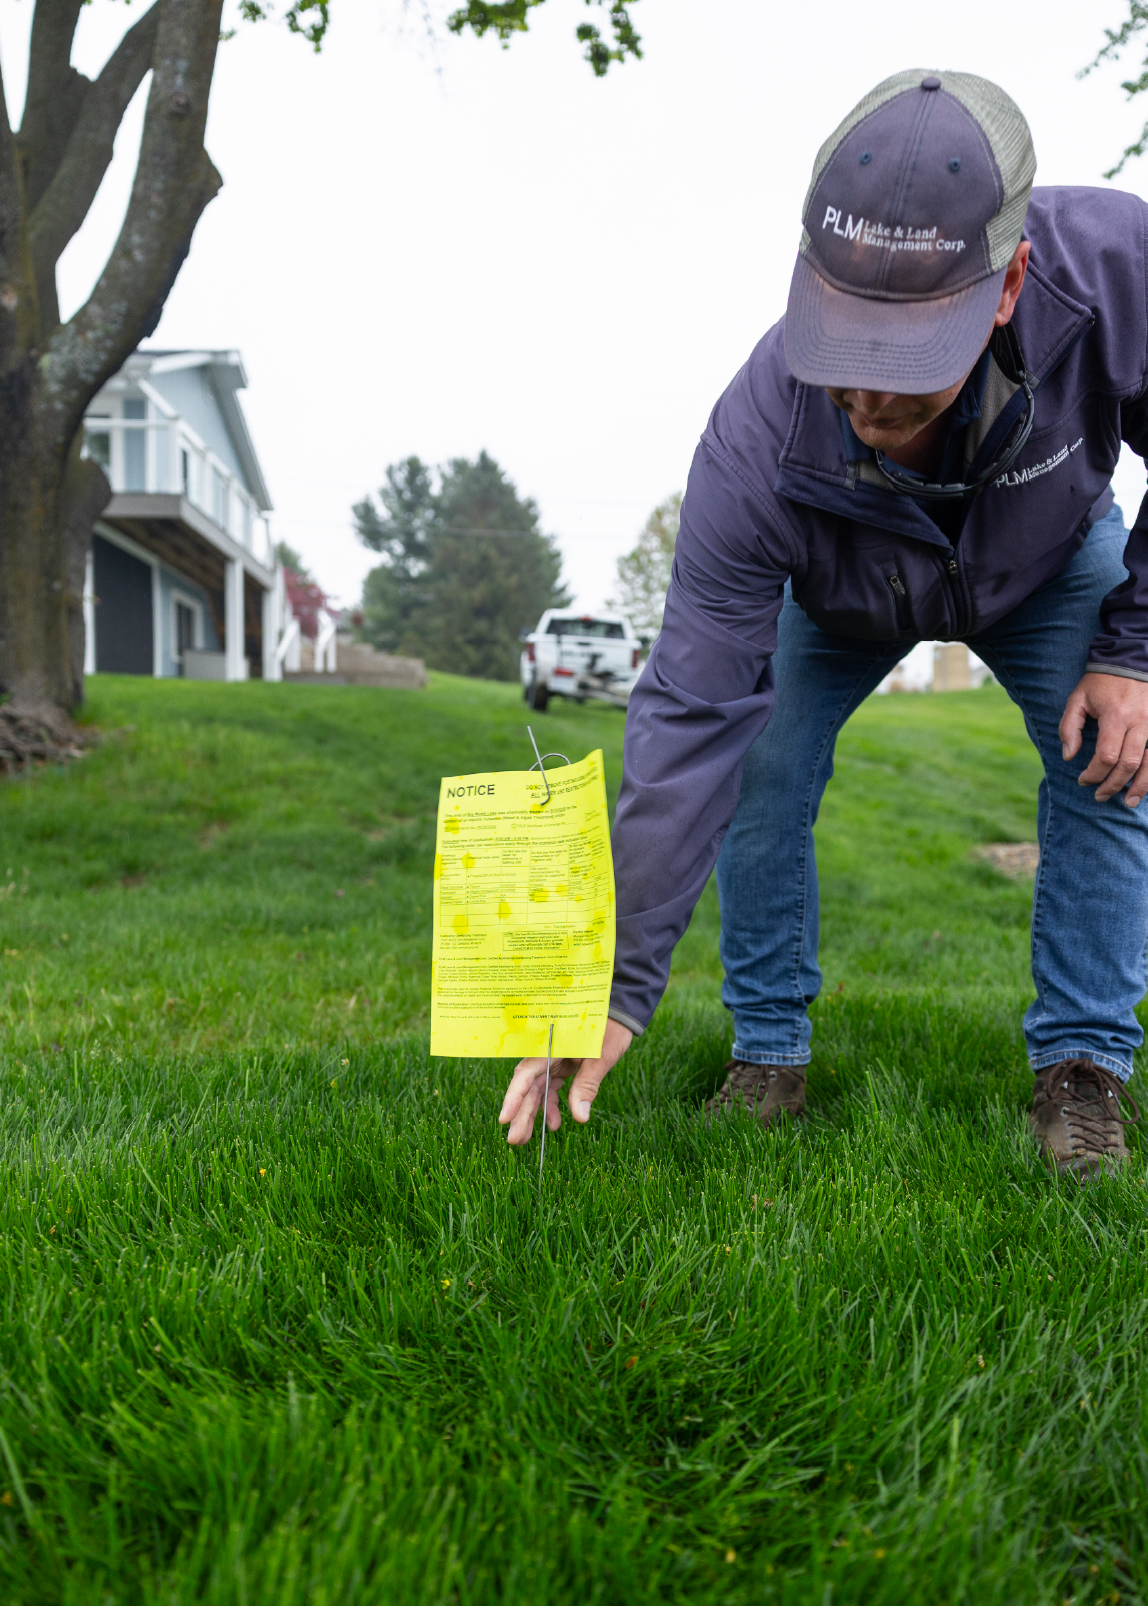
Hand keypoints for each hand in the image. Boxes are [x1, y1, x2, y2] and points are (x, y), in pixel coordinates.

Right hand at [497, 1016, 632, 1145]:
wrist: (619, 1015)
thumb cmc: (608, 1029)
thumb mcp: (600, 1057)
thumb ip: (587, 1085)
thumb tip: (579, 1118)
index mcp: (551, 1046)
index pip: (526, 1074)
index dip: (514, 1097)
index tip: (505, 1119)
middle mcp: (547, 1054)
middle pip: (528, 1086)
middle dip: (521, 1114)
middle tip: (515, 1141)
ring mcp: (553, 1061)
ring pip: (537, 1090)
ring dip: (533, 1114)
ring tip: (527, 1139)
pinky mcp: (561, 1066)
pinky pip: (550, 1088)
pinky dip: (551, 1105)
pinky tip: (554, 1123)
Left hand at [1060, 671, 1147, 805]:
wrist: (1131, 660)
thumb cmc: (1101, 682)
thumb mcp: (1077, 699)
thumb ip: (1069, 727)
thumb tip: (1069, 756)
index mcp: (1116, 716)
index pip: (1106, 756)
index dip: (1093, 773)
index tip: (1083, 780)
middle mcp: (1140, 722)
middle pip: (1129, 764)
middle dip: (1113, 785)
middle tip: (1100, 795)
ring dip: (1140, 786)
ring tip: (1128, 802)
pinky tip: (1144, 786)